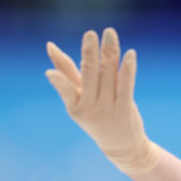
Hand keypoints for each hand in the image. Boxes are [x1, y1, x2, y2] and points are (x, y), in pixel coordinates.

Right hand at [45, 27, 158, 173]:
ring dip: (110, 52)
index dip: (60, 72)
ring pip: (108, 75)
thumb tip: (50, 46)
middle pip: (90, 74)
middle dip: (90, 53)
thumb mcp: (78, 99)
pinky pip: (126, 85)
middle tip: (90, 34)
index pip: (66, 87)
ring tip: (109, 33)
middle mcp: (90, 107)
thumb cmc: (96, 117)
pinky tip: (130, 54)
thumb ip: (67, 73)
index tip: (52, 54)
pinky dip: (128, 69)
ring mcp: (108, 109)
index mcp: (74, 105)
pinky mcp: (125, 110)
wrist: (121, 147)